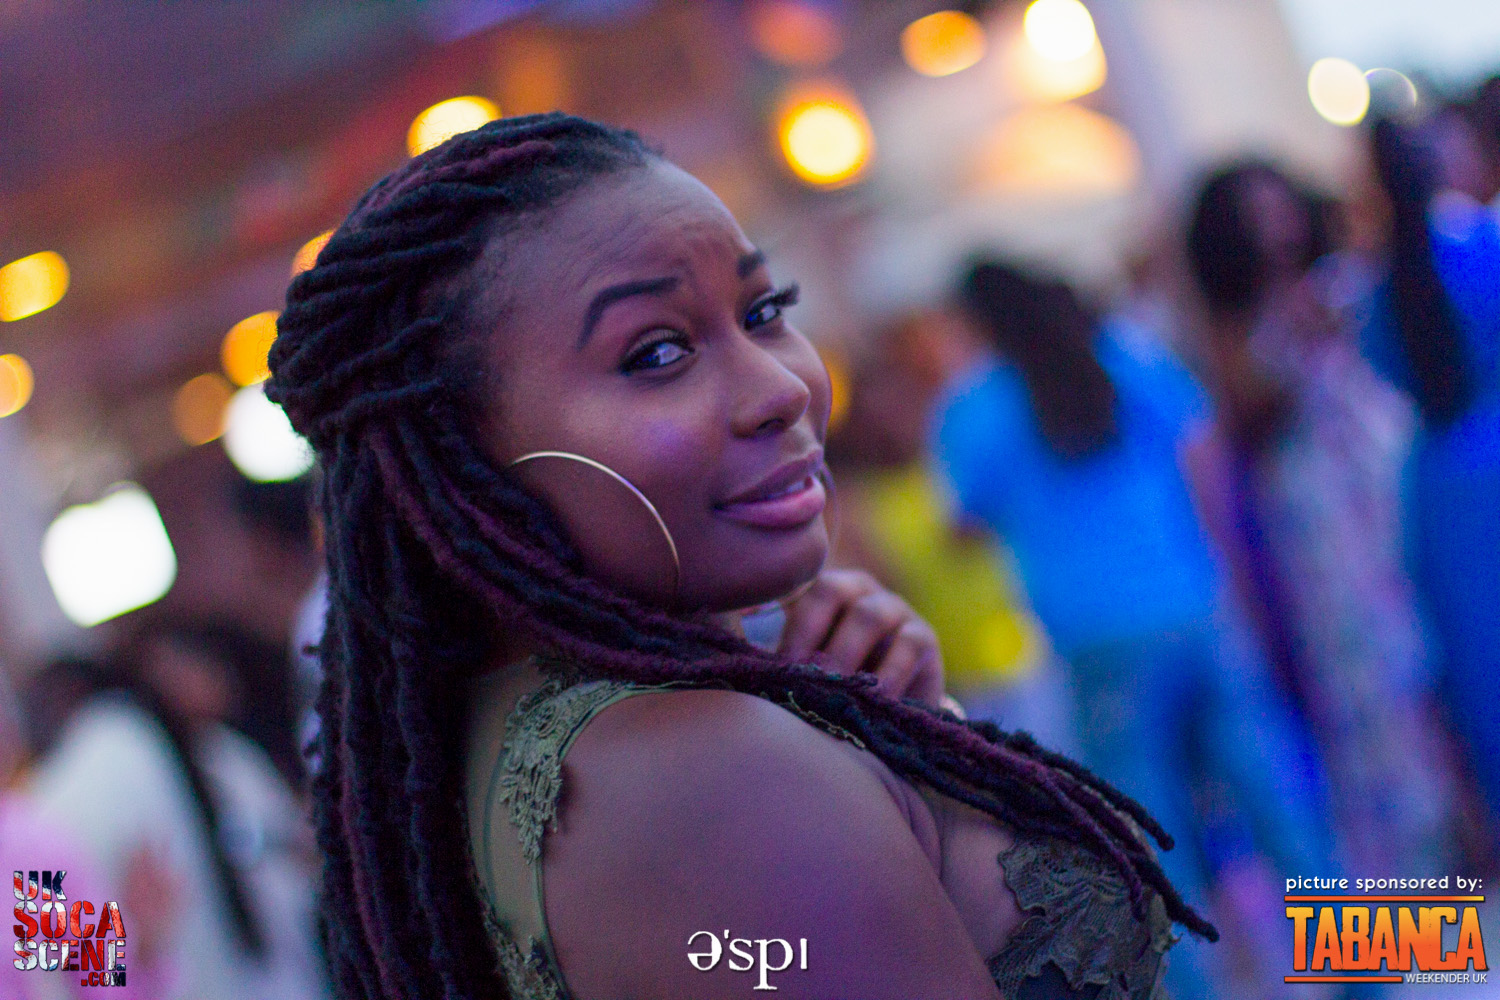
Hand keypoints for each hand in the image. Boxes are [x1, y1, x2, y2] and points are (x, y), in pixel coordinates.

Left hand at [778, 568, 945, 706]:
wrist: (889, 708)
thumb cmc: (835, 684)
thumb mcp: (807, 668)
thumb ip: (781, 659)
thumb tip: (747, 657)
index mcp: (826, 591)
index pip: (804, 587)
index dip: (794, 626)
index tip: (782, 669)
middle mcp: (860, 590)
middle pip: (834, 590)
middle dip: (814, 637)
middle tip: (807, 680)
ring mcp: (895, 609)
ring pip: (870, 615)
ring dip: (848, 653)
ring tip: (836, 690)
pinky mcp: (924, 637)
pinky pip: (909, 645)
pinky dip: (889, 674)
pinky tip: (875, 700)